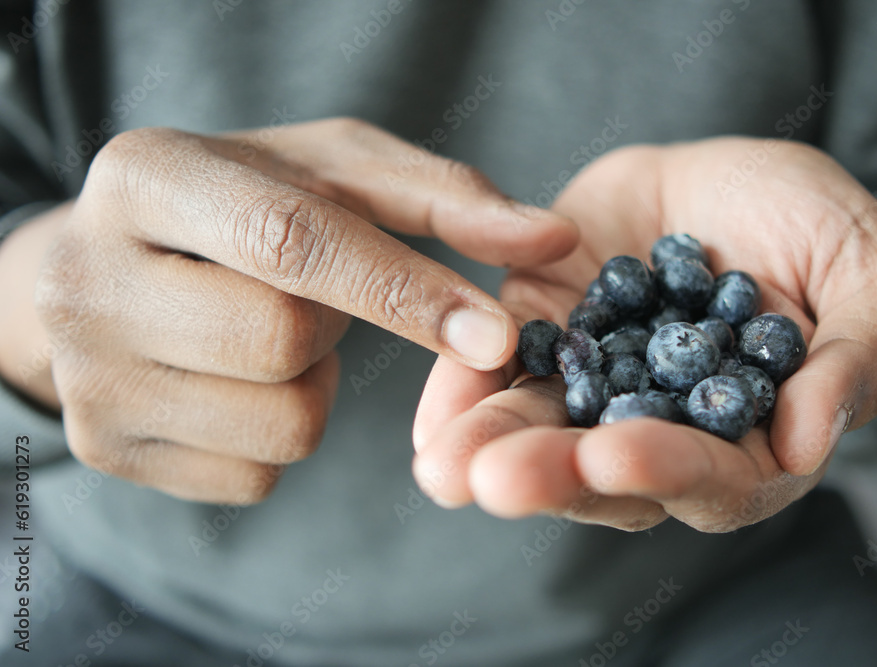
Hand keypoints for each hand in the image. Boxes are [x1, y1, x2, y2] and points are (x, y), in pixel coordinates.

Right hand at [32, 120, 576, 502]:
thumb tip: (557, 240)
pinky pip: (257, 476)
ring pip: (281, 424)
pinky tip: (241, 384)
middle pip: (283, 342)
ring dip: (314, 386)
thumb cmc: (250, 204)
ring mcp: (88, 374)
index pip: (289, 242)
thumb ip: (449, 200)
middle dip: (334, 329)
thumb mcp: (337, 173)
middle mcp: (87, 278)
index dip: (403, 290)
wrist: (127, 262)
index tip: (498, 336)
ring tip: (270, 334)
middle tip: (306, 295)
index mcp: (148, 178)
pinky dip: (281, 436)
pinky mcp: (105, 447)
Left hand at [412, 138, 876, 531]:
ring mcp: (595, 380)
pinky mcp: (546, 330)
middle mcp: (660, 426)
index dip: (668, 468)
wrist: (735, 174)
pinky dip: (463, 390)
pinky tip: (431, 418)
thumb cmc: (820, 225)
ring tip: (444, 464)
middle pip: (607, 473)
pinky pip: (502, 365)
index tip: (615, 455)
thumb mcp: (870, 273)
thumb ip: (854, 356)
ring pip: (543, 429)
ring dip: (492, 448)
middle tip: (495, 480)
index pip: (714, 475)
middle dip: (552, 476)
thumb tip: (809, 443)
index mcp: (749, 437)